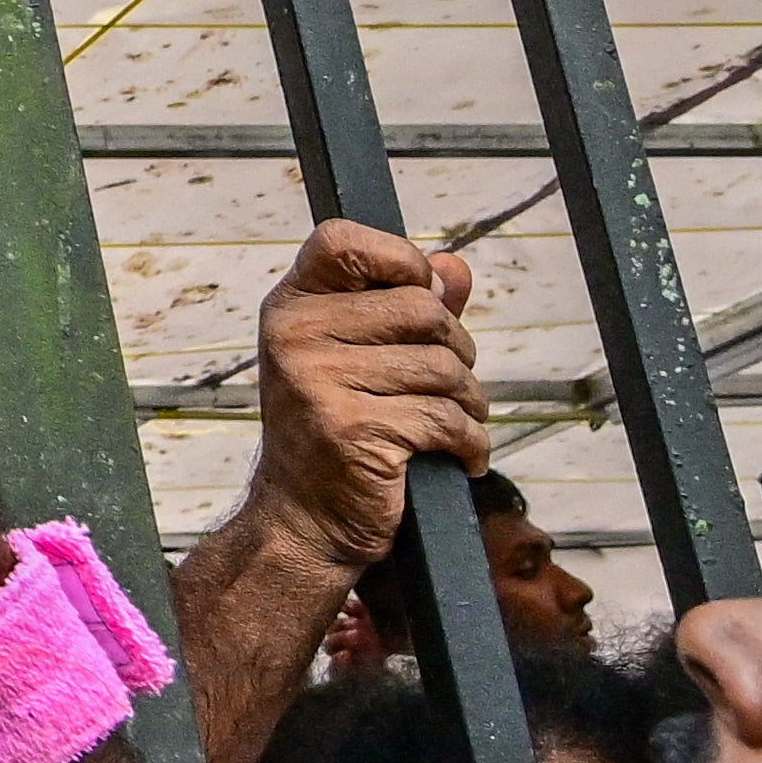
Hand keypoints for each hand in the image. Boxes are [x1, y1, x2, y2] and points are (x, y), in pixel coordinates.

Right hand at [240, 220, 491, 579]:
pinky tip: (461, 456)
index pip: (343, 241)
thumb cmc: (338, 432)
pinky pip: (447, 418)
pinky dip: (470, 442)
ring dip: (469, 402)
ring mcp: (319, 384)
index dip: (399, 258)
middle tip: (450, 384)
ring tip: (456, 425)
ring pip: (443, 367)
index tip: (422, 295)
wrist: (304, 522)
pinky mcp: (353, 431)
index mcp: (291, 308)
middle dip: (456, 348)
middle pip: (420, 307)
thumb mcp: (360, 358)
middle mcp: (295, 337)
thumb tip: (455, 267)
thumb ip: (407, 307)